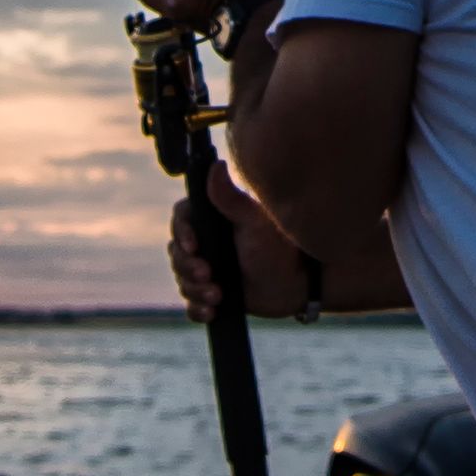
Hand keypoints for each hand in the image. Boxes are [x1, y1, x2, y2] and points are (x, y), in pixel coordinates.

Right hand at [169, 158, 303, 317]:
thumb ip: (230, 198)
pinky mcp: (213, 294)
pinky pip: (191, 305)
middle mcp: (207, 243)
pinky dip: (196, 309)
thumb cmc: (281, 247)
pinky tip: (211, 311)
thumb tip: (216, 164)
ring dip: (194, 290)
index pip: (181, 219)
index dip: (181, 233)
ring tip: (217, 295)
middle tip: (209, 275)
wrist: (299, 284)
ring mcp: (208, 269)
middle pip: (177, 253)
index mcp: (213, 220)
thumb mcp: (254, 222)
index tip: (194, 246)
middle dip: (188, 267)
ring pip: (183, 280)